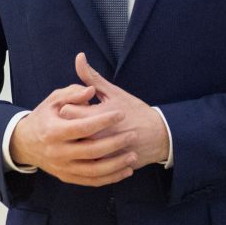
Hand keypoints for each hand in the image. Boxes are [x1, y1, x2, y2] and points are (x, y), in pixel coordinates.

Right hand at [10, 76, 136, 186]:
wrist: (25, 143)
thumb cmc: (45, 117)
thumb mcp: (53, 101)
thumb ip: (72, 94)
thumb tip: (91, 91)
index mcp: (53, 131)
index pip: (83, 127)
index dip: (103, 120)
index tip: (121, 114)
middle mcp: (57, 152)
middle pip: (91, 150)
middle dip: (115, 143)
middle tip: (133, 135)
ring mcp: (62, 167)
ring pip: (94, 170)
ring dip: (116, 165)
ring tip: (133, 156)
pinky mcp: (67, 177)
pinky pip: (91, 181)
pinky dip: (110, 178)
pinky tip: (125, 171)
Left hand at [73, 54, 170, 168]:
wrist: (159, 136)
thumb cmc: (135, 111)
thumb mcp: (114, 92)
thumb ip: (92, 77)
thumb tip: (79, 57)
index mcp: (97, 115)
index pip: (66, 111)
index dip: (67, 107)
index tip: (73, 107)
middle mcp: (98, 136)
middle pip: (68, 132)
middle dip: (68, 126)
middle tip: (76, 123)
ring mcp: (102, 154)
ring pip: (75, 151)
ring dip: (75, 144)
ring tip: (83, 137)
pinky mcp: (107, 167)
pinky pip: (86, 165)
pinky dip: (85, 158)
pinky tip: (90, 150)